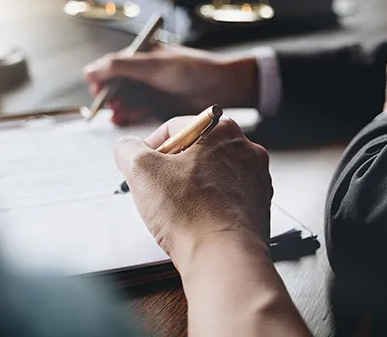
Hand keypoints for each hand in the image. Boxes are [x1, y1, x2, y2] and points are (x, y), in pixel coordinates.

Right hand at [85, 44, 258, 124]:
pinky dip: (131, 114)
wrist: (222, 86)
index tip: (95, 90)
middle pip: (118, 85)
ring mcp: (153, 89)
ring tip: (116, 116)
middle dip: (110, 96)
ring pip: (128, 99)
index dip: (102, 77)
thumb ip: (121, 67)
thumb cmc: (192, 69)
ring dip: (120, 107)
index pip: (113, 65)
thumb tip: (90, 70)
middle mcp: (146, 71)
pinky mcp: (161, 105)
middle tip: (107, 106)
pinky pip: (140, 110)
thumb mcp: (153, 66)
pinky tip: (124, 119)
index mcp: (143, 54)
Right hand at [113, 116, 271, 264]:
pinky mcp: (259, 204)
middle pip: (197, 150)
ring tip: (178, 207)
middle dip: (173, 167)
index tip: (142, 167)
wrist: (223, 257)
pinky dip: (210, 204)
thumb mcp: (141, 171)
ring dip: (192, 186)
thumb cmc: (189, 214)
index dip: (151, 147)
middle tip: (158, 188)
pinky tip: (197, 219)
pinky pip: (227, 196)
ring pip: (213, 173)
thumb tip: (127, 148)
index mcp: (222, 129)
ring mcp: (256, 177)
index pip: (176, 127)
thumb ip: (128, 149)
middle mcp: (246, 149)